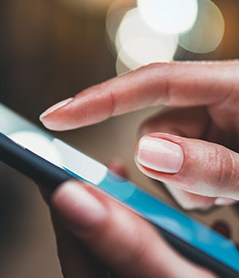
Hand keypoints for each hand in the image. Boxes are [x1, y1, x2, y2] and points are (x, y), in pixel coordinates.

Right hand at [40, 61, 238, 209]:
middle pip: (155, 128)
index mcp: (235, 85)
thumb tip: (147, 152)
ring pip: (162, 153)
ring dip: (183, 183)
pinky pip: (176, 163)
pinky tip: (220, 193)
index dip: (100, 98)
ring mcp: (213, 122)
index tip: (56, 116)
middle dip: (169, 167)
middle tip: (211, 195)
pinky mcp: (209, 143)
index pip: (154, 81)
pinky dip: (189, 186)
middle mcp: (218, 98)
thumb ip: (214, 165)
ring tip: (224, 196)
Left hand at [49, 180, 238, 277]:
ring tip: (138, 196)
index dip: (69, 210)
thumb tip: (73, 200)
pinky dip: (171, 255)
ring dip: (136, 231)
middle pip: (101, 263)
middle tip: (102, 177)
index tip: (61, 174)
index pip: (77, 260)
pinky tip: (195, 233)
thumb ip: (134, 251)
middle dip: (103, 215)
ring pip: (131, 270)